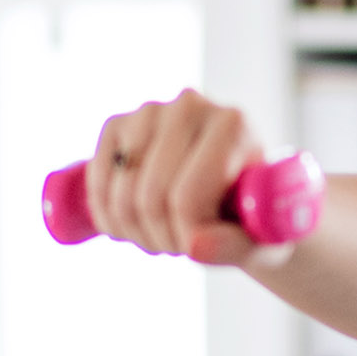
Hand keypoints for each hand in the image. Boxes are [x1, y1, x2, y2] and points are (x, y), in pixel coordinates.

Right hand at [85, 87, 275, 267]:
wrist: (233, 186)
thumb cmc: (252, 216)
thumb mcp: (259, 240)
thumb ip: (236, 246)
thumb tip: (196, 246)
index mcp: (234, 125)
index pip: (188, 197)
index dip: (185, 238)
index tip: (198, 248)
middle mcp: (191, 106)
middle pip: (151, 197)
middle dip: (161, 238)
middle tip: (180, 246)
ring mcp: (150, 111)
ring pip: (122, 195)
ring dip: (134, 233)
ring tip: (162, 236)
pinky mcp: (118, 124)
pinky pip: (97, 183)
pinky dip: (107, 216)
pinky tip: (130, 225)